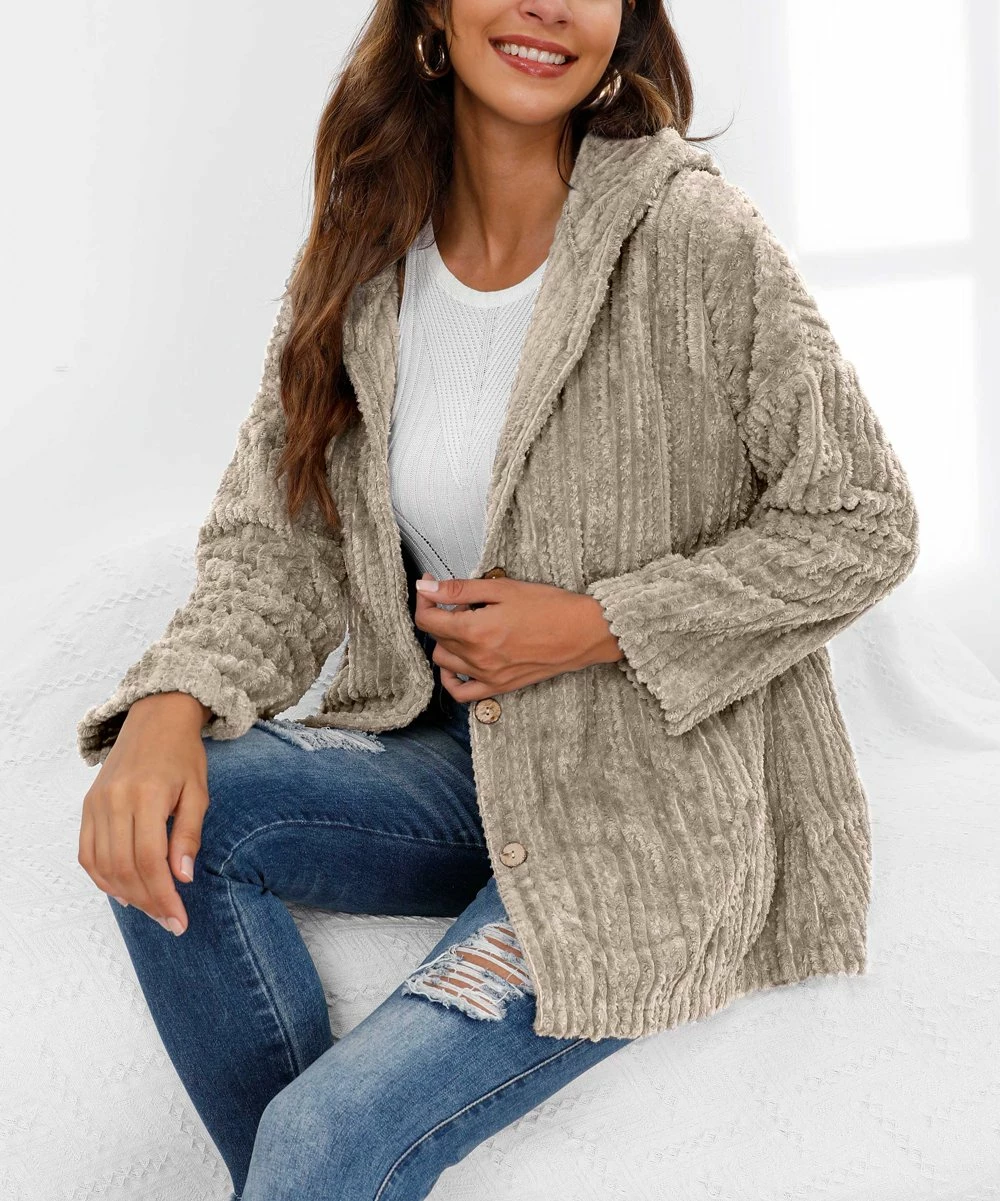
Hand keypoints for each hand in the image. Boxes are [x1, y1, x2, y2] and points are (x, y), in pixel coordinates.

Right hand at [77, 693, 210, 934]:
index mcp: (147, 795)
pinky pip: (87, 852)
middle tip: (169, 920)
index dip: (164, 896)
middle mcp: (115, 801)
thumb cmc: (183, 754)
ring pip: (103, 865)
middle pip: (125, 868)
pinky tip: (124, 892)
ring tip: (151, 909)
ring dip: (126, 895)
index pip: (151, 860)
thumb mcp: (198, 791)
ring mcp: (96, 804)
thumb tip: (182, 878)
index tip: (179, 920)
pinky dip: (102, 878)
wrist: (156, 719)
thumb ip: (188, 834)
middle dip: (148, 902)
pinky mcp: (87, 806)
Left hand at [413, 571, 622, 702]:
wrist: (583, 632)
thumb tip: (425, 587)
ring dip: (446, 642)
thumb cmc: (548, 606)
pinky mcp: (499, 687)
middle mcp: (477, 658)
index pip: (427, 619)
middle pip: (436, 639)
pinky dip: (452, 680)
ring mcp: (487, 677)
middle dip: (439, 615)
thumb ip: (459, 590)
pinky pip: (462, 693)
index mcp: (474, 631)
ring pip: (444, 663)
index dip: (424, 599)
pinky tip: (458, 662)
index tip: (431, 586)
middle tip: (458, 600)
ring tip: (466, 626)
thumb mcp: (501, 589)